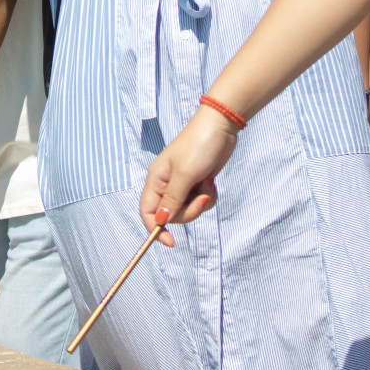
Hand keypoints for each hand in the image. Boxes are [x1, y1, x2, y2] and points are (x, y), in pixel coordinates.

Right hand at [138, 106, 228, 244]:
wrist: (221, 127)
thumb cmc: (199, 146)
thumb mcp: (185, 174)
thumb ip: (172, 199)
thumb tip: (161, 221)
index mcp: (156, 179)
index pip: (148, 212)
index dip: (156, 229)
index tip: (171, 242)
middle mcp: (166, 184)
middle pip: (171, 215)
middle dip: (188, 212)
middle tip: (201, 198)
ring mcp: (183, 184)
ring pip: (188, 210)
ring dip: (200, 203)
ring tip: (207, 185)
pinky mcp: (197, 184)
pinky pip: (200, 203)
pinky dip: (208, 197)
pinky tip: (211, 182)